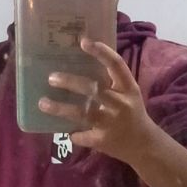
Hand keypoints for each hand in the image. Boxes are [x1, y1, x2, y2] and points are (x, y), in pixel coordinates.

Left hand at [38, 38, 154, 164]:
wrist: (144, 145)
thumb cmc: (131, 112)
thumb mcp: (129, 93)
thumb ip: (111, 79)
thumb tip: (81, 57)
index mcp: (128, 88)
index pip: (116, 65)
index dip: (101, 52)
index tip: (83, 41)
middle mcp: (120, 104)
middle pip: (94, 89)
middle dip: (71, 82)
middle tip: (51, 77)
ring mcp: (111, 123)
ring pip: (83, 113)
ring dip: (61, 108)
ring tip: (43, 103)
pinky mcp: (103, 141)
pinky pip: (82, 135)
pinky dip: (73, 134)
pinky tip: (65, 131)